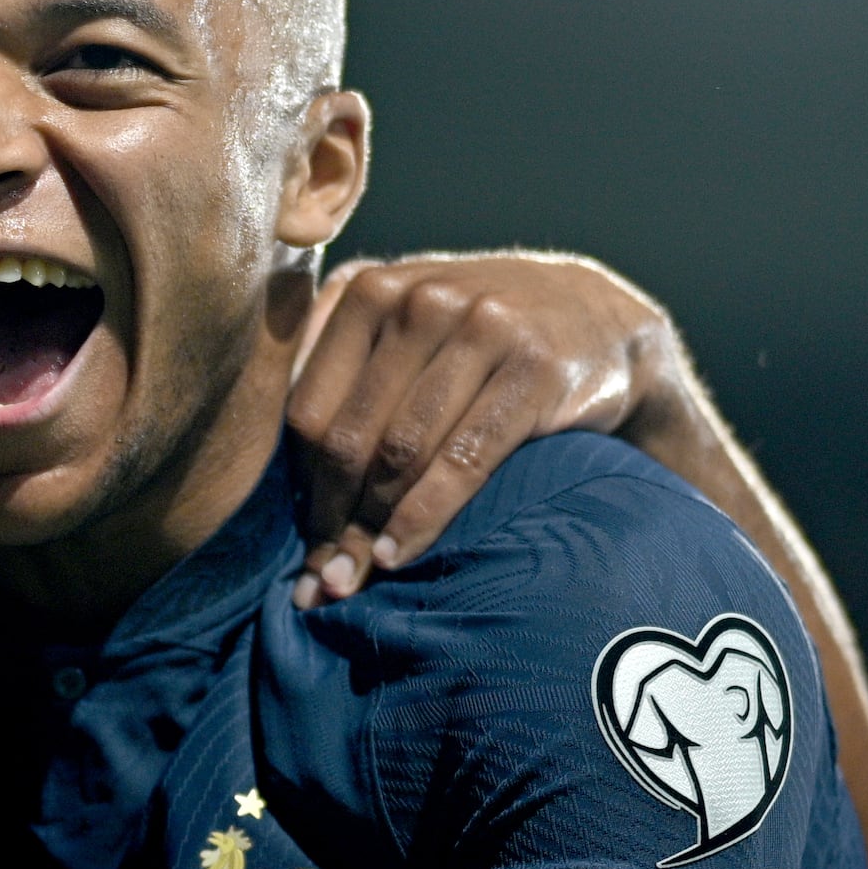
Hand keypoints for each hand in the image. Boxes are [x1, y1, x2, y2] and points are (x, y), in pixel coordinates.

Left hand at [285, 252, 706, 608]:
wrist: (601, 318)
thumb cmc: (481, 339)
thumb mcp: (407, 326)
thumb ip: (342, 370)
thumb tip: (266, 473)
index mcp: (371, 289)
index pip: (308, 407)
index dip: (297, 485)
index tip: (302, 540)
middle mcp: (421, 299)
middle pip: (350, 436)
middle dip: (330, 519)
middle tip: (321, 579)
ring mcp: (482, 327)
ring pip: (400, 452)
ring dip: (371, 529)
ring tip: (354, 579)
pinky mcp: (534, 368)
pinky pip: (463, 460)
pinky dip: (424, 517)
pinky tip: (400, 554)